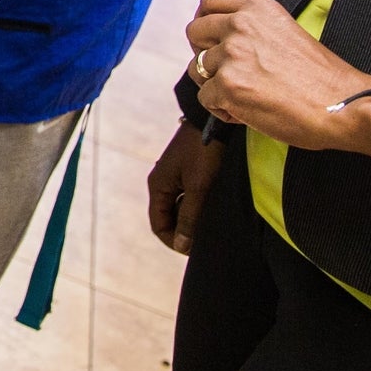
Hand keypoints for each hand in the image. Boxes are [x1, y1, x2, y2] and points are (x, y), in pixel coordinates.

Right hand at [146, 121, 223, 254]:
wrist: (213, 120)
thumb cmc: (204, 152)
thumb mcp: (198, 188)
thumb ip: (189, 217)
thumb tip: (181, 245)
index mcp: (157, 186)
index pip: (158, 225)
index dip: (173, 241)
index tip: (192, 249)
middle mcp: (161, 182)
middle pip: (167, 218)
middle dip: (182, 231)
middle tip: (203, 238)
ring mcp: (172, 176)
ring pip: (177, 207)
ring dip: (190, 218)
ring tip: (208, 223)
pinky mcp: (184, 171)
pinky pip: (185, 196)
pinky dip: (194, 206)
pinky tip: (209, 206)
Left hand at [185, 0, 370, 156]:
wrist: (342, 104)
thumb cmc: (321, 77)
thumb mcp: (286, 31)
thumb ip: (254, 29)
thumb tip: (225, 41)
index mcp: (257, 8)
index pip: (209, 3)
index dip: (205, 22)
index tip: (208, 39)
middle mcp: (240, 25)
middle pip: (194, 32)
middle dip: (202, 54)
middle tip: (222, 72)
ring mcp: (232, 54)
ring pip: (197, 69)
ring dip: (215, 86)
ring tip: (244, 97)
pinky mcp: (228, 85)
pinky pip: (206, 99)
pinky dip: (222, 110)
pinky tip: (247, 112)